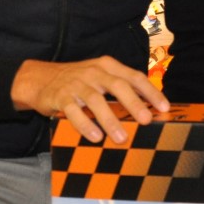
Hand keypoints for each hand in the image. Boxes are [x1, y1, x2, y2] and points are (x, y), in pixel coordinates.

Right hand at [10, 56, 168, 142]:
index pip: (133, 76)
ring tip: (122, 137)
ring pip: (96, 100)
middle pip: (118, 86)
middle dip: (134, 103)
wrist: (39, 79)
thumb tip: (146, 110)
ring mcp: (76, 84)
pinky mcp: (60, 97)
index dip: (150, 91)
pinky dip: (85, 124)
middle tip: (146, 120)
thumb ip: (118, 88)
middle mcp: (93, 72)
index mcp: (107, 66)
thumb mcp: (98, 77)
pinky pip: (74, 111)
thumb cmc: (77, 81)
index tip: (164, 107)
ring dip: (110, 119)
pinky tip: (95, 137)